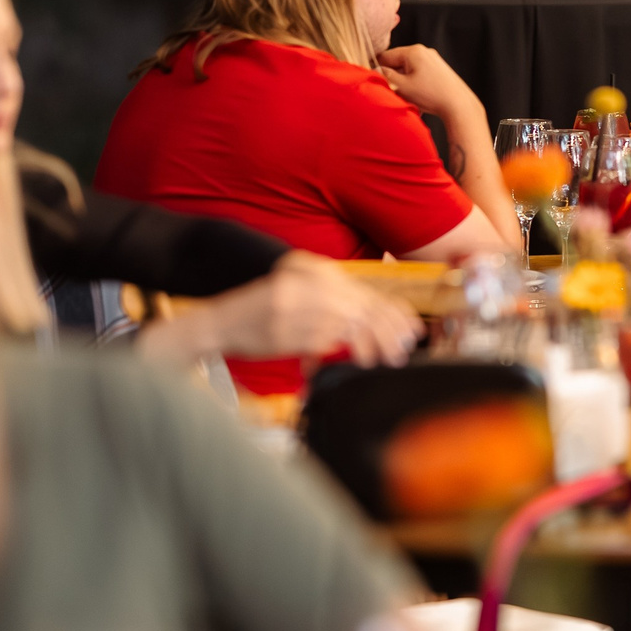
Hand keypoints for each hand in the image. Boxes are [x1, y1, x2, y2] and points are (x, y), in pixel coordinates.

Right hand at [143, 254, 420, 366]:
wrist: (220, 321)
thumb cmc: (263, 312)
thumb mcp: (300, 294)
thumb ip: (334, 301)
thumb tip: (379, 319)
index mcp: (312, 270)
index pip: (363, 291)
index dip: (391, 312)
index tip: (410, 330)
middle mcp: (307, 283)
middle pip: (362, 307)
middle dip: (388, 331)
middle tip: (402, 351)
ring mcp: (298, 305)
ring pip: (351, 324)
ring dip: (373, 344)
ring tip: (386, 359)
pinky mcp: (289, 328)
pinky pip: (328, 341)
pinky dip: (347, 352)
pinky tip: (360, 360)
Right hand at [376, 43, 481, 125]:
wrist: (459, 105)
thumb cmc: (431, 95)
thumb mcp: (402, 86)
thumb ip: (386, 76)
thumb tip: (376, 70)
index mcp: (413, 51)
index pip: (385, 56)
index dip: (377, 69)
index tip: (374, 81)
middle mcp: (424, 51)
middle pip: (398, 62)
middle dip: (392, 77)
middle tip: (392, 92)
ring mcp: (433, 59)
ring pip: (408, 69)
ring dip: (403, 82)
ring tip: (408, 98)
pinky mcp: (439, 69)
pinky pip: (419, 74)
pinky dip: (414, 84)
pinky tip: (418, 98)